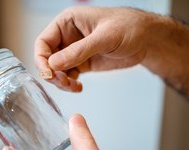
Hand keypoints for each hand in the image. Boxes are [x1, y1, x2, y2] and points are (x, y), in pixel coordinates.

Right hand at [34, 7, 154, 91]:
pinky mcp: (82, 63)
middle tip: (64, 82)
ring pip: (56, 70)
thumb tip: (54, 64)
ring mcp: (74, 51)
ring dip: (61, 82)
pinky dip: (69, 85)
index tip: (49, 73)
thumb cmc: (129, 28)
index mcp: (67, 22)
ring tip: (73, 87)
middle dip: (52, 73)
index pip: (43, 42)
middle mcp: (67, 37)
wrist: (147, 40)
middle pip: (47, 58)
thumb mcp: (104, 37)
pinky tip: (78, 87)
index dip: (42, 59)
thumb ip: (79, 51)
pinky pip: (68, 76)